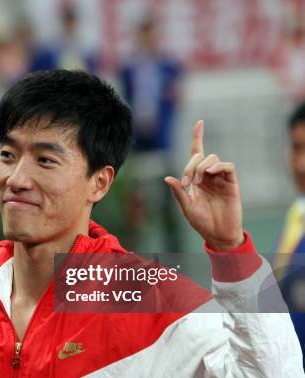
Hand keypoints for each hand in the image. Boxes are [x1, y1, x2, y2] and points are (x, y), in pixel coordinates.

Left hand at [164, 120, 243, 250]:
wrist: (218, 234)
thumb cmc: (201, 221)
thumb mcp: (186, 207)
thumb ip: (178, 192)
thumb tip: (167, 178)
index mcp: (196, 178)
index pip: (196, 153)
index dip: (198, 137)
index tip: (199, 122)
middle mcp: (208, 175)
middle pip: (200, 156)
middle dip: (190, 166)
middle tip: (188, 183)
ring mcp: (220, 178)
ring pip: (212, 159)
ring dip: (202, 167)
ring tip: (198, 183)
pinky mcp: (231, 183)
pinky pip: (227, 166)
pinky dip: (218, 166)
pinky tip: (211, 173)